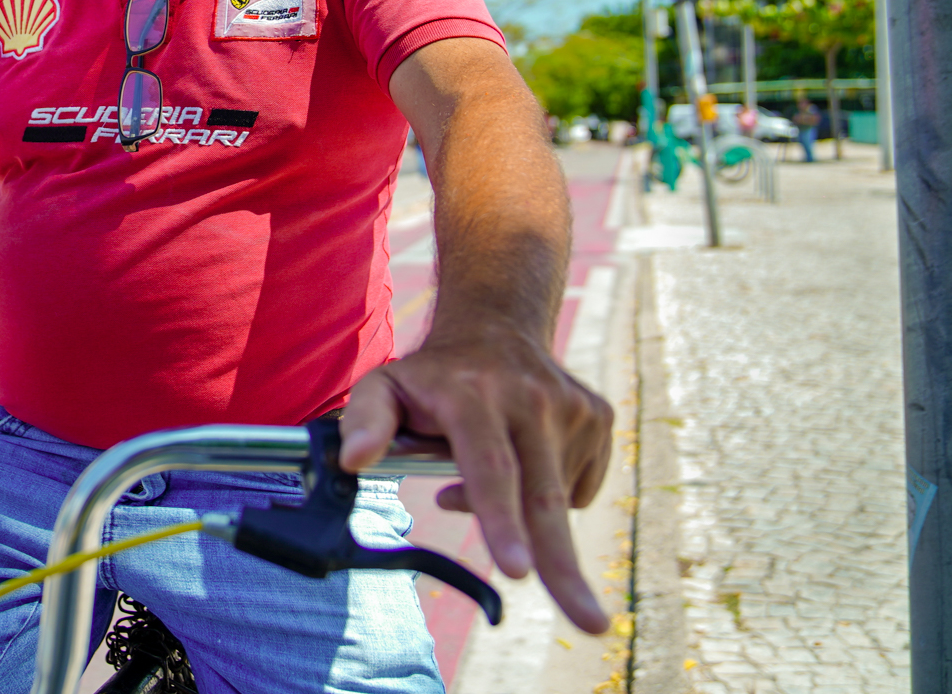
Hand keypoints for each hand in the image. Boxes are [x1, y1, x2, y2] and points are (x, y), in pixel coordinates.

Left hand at [338, 328, 613, 634]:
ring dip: (525, 513)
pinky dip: (552, 491)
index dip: (499, 518)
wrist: (495, 326)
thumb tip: (354, 461)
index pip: (489, 466)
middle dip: (564, 567)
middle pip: (543, 499)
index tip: (518, 568)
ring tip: (491, 470)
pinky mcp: (597, 418)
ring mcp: (569, 407)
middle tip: (592, 625)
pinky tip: (526, 458)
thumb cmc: (431, 375)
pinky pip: (578, 487)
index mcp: (472, 395)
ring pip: (557, 499)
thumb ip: (364, 421)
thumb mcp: (384, 387)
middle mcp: (528, 397)